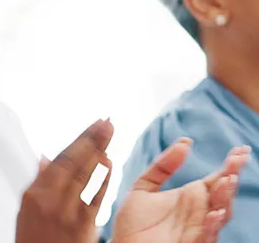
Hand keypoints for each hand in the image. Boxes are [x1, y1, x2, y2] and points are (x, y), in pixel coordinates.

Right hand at [16, 119, 113, 242]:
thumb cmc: (33, 240)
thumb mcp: (27, 211)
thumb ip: (40, 183)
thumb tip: (46, 158)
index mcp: (33, 194)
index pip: (59, 159)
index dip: (79, 140)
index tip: (94, 124)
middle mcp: (48, 199)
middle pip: (73, 162)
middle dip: (92, 139)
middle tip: (108, 121)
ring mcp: (66, 212)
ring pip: (84, 176)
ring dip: (98, 152)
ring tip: (110, 133)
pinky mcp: (82, 227)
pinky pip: (95, 198)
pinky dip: (103, 180)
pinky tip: (110, 164)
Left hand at [111, 139, 249, 242]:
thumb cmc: (134, 224)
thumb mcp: (143, 187)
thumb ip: (162, 166)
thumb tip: (186, 142)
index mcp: (191, 197)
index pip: (216, 179)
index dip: (230, 165)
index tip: (240, 150)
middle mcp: (199, 213)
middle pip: (222, 194)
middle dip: (231, 177)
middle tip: (238, 159)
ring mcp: (198, 229)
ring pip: (220, 214)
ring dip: (225, 197)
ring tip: (227, 179)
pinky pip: (206, 236)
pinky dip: (211, 225)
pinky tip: (214, 212)